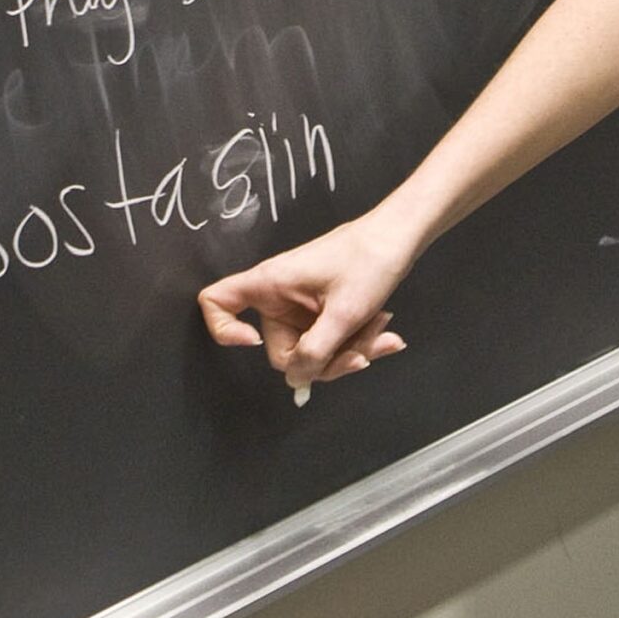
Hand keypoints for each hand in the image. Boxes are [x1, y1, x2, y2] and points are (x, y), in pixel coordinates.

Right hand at [197, 213, 416, 391]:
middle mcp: (279, 297)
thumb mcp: (343, 314)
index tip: (254, 343)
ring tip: (383, 335)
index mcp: (269, 285)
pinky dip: (357, 340)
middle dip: (327, 359)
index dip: (223, 328)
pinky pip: (331, 339)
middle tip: (362, 354)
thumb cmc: (369, 261)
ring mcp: (302, 306)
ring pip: (314, 350)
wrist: (402, 235)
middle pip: (283, 349)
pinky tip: (385, 332)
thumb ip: (315, 353)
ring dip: (351, 350)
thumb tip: (297, 382)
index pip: (217, 301)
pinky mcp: (323, 310)